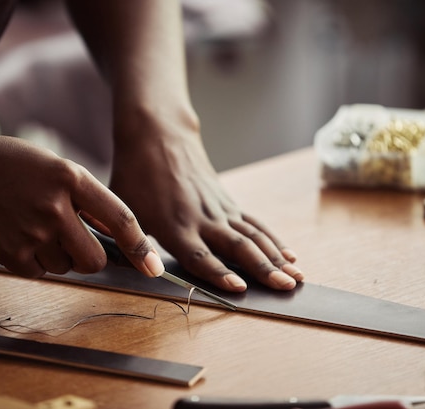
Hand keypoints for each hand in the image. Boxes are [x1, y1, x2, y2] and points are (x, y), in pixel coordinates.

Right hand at [0, 134, 163, 278]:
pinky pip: (41, 273)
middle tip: (77, 241)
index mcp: (71, 178)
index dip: (141, 247)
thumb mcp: (58, 168)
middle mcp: (54, 207)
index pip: (120, 219)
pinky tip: (21, 236)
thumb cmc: (15, 166)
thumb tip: (117, 237)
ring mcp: (31, 233)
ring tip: (37, 228)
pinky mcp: (9, 254)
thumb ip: (89, 200)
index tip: (153, 268)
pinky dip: (36, 262)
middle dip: (93, 257)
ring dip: (61, 256)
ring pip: (67, 268)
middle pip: (96, 260)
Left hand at [109, 115, 302, 291]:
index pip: (199, 255)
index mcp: (174, 225)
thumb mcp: (126, 210)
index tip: (240, 288)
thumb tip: (142, 272)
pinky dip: (273, 240)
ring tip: (298, 277)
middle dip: (264, 269)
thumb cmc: (135, 176)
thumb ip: (134, 244)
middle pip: (238, 247)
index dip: (218, 273)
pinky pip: (255, 224)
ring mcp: (219, 209)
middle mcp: (203, 219)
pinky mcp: (228, 203)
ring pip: (253, 236)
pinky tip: (289, 254)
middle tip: (288, 287)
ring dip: (277, 258)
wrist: (157, 137)